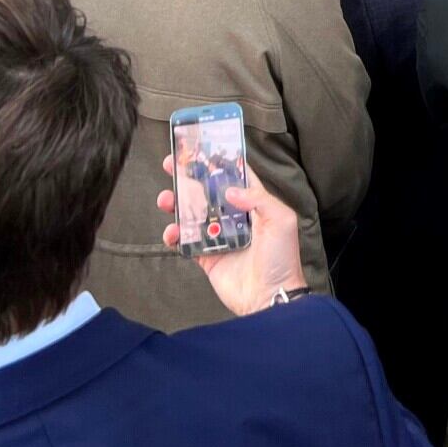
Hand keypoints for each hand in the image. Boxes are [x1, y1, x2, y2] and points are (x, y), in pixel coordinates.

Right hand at [157, 157, 305, 316]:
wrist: (269, 297)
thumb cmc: (281, 258)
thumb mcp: (280, 220)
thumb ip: (258, 199)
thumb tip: (230, 189)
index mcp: (255, 204)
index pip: (236, 176)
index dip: (219, 162)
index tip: (199, 148)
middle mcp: (236, 217)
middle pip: (208, 191)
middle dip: (189, 178)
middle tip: (170, 165)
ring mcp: (220, 236)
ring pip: (193, 214)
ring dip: (177, 205)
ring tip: (166, 200)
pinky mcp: (208, 256)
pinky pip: (187, 242)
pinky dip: (176, 235)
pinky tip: (172, 232)